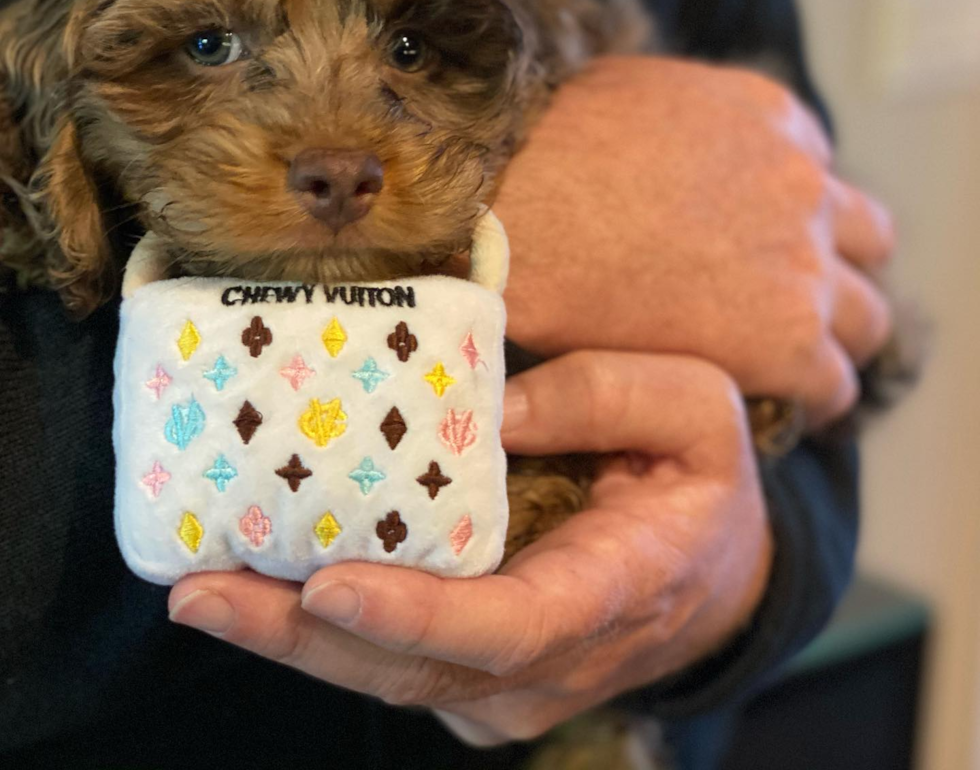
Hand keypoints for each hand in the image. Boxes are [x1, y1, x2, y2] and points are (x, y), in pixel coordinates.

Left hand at [168, 351, 770, 742]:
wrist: (720, 568)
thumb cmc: (702, 479)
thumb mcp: (690, 408)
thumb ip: (600, 398)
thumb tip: (491, 410)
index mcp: (616, 591)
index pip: (511, 627)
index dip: (419, 617)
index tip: (327, 590)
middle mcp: (555, 662)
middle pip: (419, 669)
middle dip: (305, 640)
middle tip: (202, 593)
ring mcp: (515, 683)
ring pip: (393, 677)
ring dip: (293, 642)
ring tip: (202, 589)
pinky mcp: (484, 675)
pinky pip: (396, 661)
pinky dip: (324, 635)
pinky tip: (262, 588)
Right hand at [494, 56, 895, 425]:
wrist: (510, 210)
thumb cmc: (543, 151)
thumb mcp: (630, 92)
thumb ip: (682, 123)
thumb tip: (664, 145)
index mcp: (772, 119)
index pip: (820, 181)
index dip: (790, 225)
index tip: (759, 253)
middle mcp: (802, 186)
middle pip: (865, 244)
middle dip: (832, 275)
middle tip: (783, 306)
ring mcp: (800, 262)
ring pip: (867, 317)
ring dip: (832, 338)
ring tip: (785, 365)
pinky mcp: (782, 337)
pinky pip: (831, 381)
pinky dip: (809, 394)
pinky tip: (768, 403)